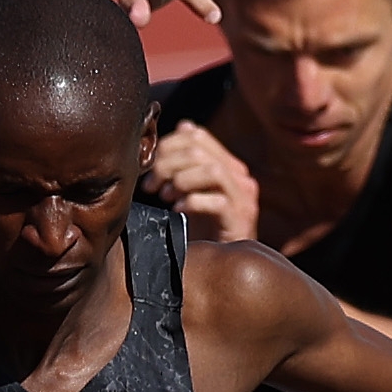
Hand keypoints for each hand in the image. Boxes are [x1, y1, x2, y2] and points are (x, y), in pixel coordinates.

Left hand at [148, 118, 260, 241]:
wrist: (223, 265)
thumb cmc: (201, 230)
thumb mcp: (190, 191)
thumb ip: (186, 163)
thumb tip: (183, 125)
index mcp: (226, 164)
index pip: (196, 136)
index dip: (167, 145)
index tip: (148, 168)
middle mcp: (239, 176)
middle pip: (199, 150)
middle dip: (167, 164)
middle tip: (150, 186)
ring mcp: (243, 197)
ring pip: (212, 170)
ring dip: (181, 180)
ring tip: (164, 196)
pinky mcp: (240, 218)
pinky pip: (218, 201)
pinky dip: (192, 202)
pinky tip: (177, 211)